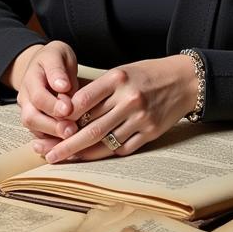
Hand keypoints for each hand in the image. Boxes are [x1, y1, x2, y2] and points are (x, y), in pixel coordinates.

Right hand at [6, 41, 80, 141]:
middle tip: (71, 130)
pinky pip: (39, 136)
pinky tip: (66, 144)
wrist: (44, 64)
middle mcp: (25, 97)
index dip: (53, 104)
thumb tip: (61, 86)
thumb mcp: (57, 54)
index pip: (38, 96)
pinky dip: (51, 142)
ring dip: (52, 136)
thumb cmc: (55, 59)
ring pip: (33, 129)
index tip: (69, 108)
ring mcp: (28, 110)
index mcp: (31, 78)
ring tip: (71, 137)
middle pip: (31, 117)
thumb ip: (58, 70)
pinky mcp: (35, 120)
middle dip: (52, 126)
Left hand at [33, 54, 197, 161]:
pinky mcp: (151, 132)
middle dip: (66, 143)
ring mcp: (141, 117)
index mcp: (118, 78)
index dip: (64, 115)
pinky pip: (122, 148)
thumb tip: (66, 109)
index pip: (83, 99)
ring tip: (63, 158)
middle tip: (47, 153)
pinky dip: (103, 154)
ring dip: (81, 153)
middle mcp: (129, 98)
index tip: (48, 125)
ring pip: (105, 141)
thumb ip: (96, 90)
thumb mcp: (121, 72)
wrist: (185, 81)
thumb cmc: (146, 75)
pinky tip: (89, 157)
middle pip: (91, 126)